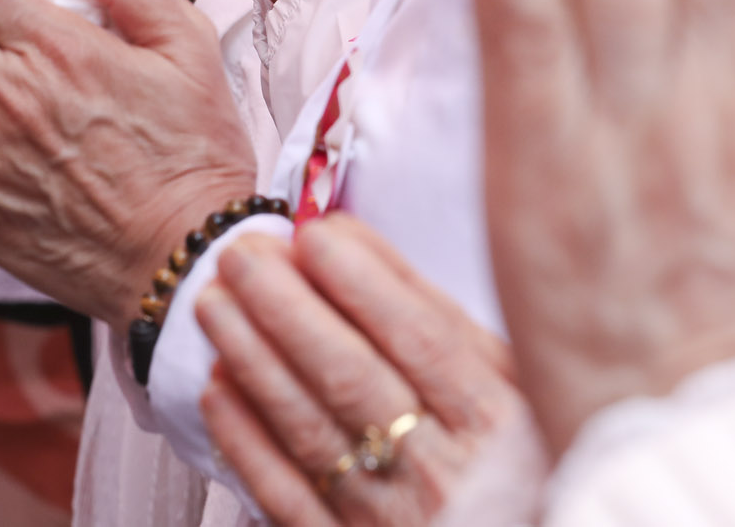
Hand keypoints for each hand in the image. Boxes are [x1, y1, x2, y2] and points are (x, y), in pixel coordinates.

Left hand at [199, 217, 528, 526]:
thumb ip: (451, 326)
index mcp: (497, 421)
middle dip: (286, 307)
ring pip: (309, 430)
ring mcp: (391, 517)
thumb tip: (364, 251)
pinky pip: (285, 496)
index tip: (315, 234)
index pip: (421, 339)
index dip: (363, 282)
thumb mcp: (518, 387)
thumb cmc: (514, 460)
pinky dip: (246, 438)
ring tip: (215, 302)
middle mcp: (443, 470)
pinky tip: (219, 386)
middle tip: (242, 254)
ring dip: (252, 358)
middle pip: (351, 377)